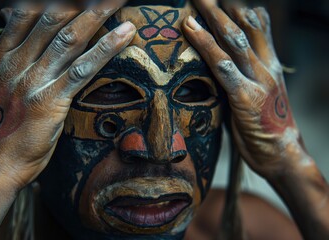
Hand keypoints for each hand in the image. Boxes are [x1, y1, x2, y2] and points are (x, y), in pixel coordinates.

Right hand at [0, 1, 135, 188]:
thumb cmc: (4, 126)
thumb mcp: (2, 85)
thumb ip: (16, 56)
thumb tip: (21, 29)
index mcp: (3, 56)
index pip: (27, 12)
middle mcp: (17, 61)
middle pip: (54, 18)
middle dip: (83, 2)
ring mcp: (34, 80)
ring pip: (70, 37)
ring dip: (98, 14)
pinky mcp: (51, 100)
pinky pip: (83, 68)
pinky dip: (106, 48)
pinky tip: (125, 33)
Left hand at [182, 0, 309, 178]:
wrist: (283, 154)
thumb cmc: (266, 127)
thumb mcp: (258, 95)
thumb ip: (243, 78)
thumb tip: (220, 70)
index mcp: (270, 65)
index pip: (259, 27)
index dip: (240, 11)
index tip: (222, 1)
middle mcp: (266, 67)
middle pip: (244, 28)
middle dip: (221, 10)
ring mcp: (257, 80)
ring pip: (235, 41)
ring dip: (212, 21)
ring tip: (194, 6)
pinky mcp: (246, 97)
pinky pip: (224, 68)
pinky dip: (207, 48)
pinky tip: (192, 33)